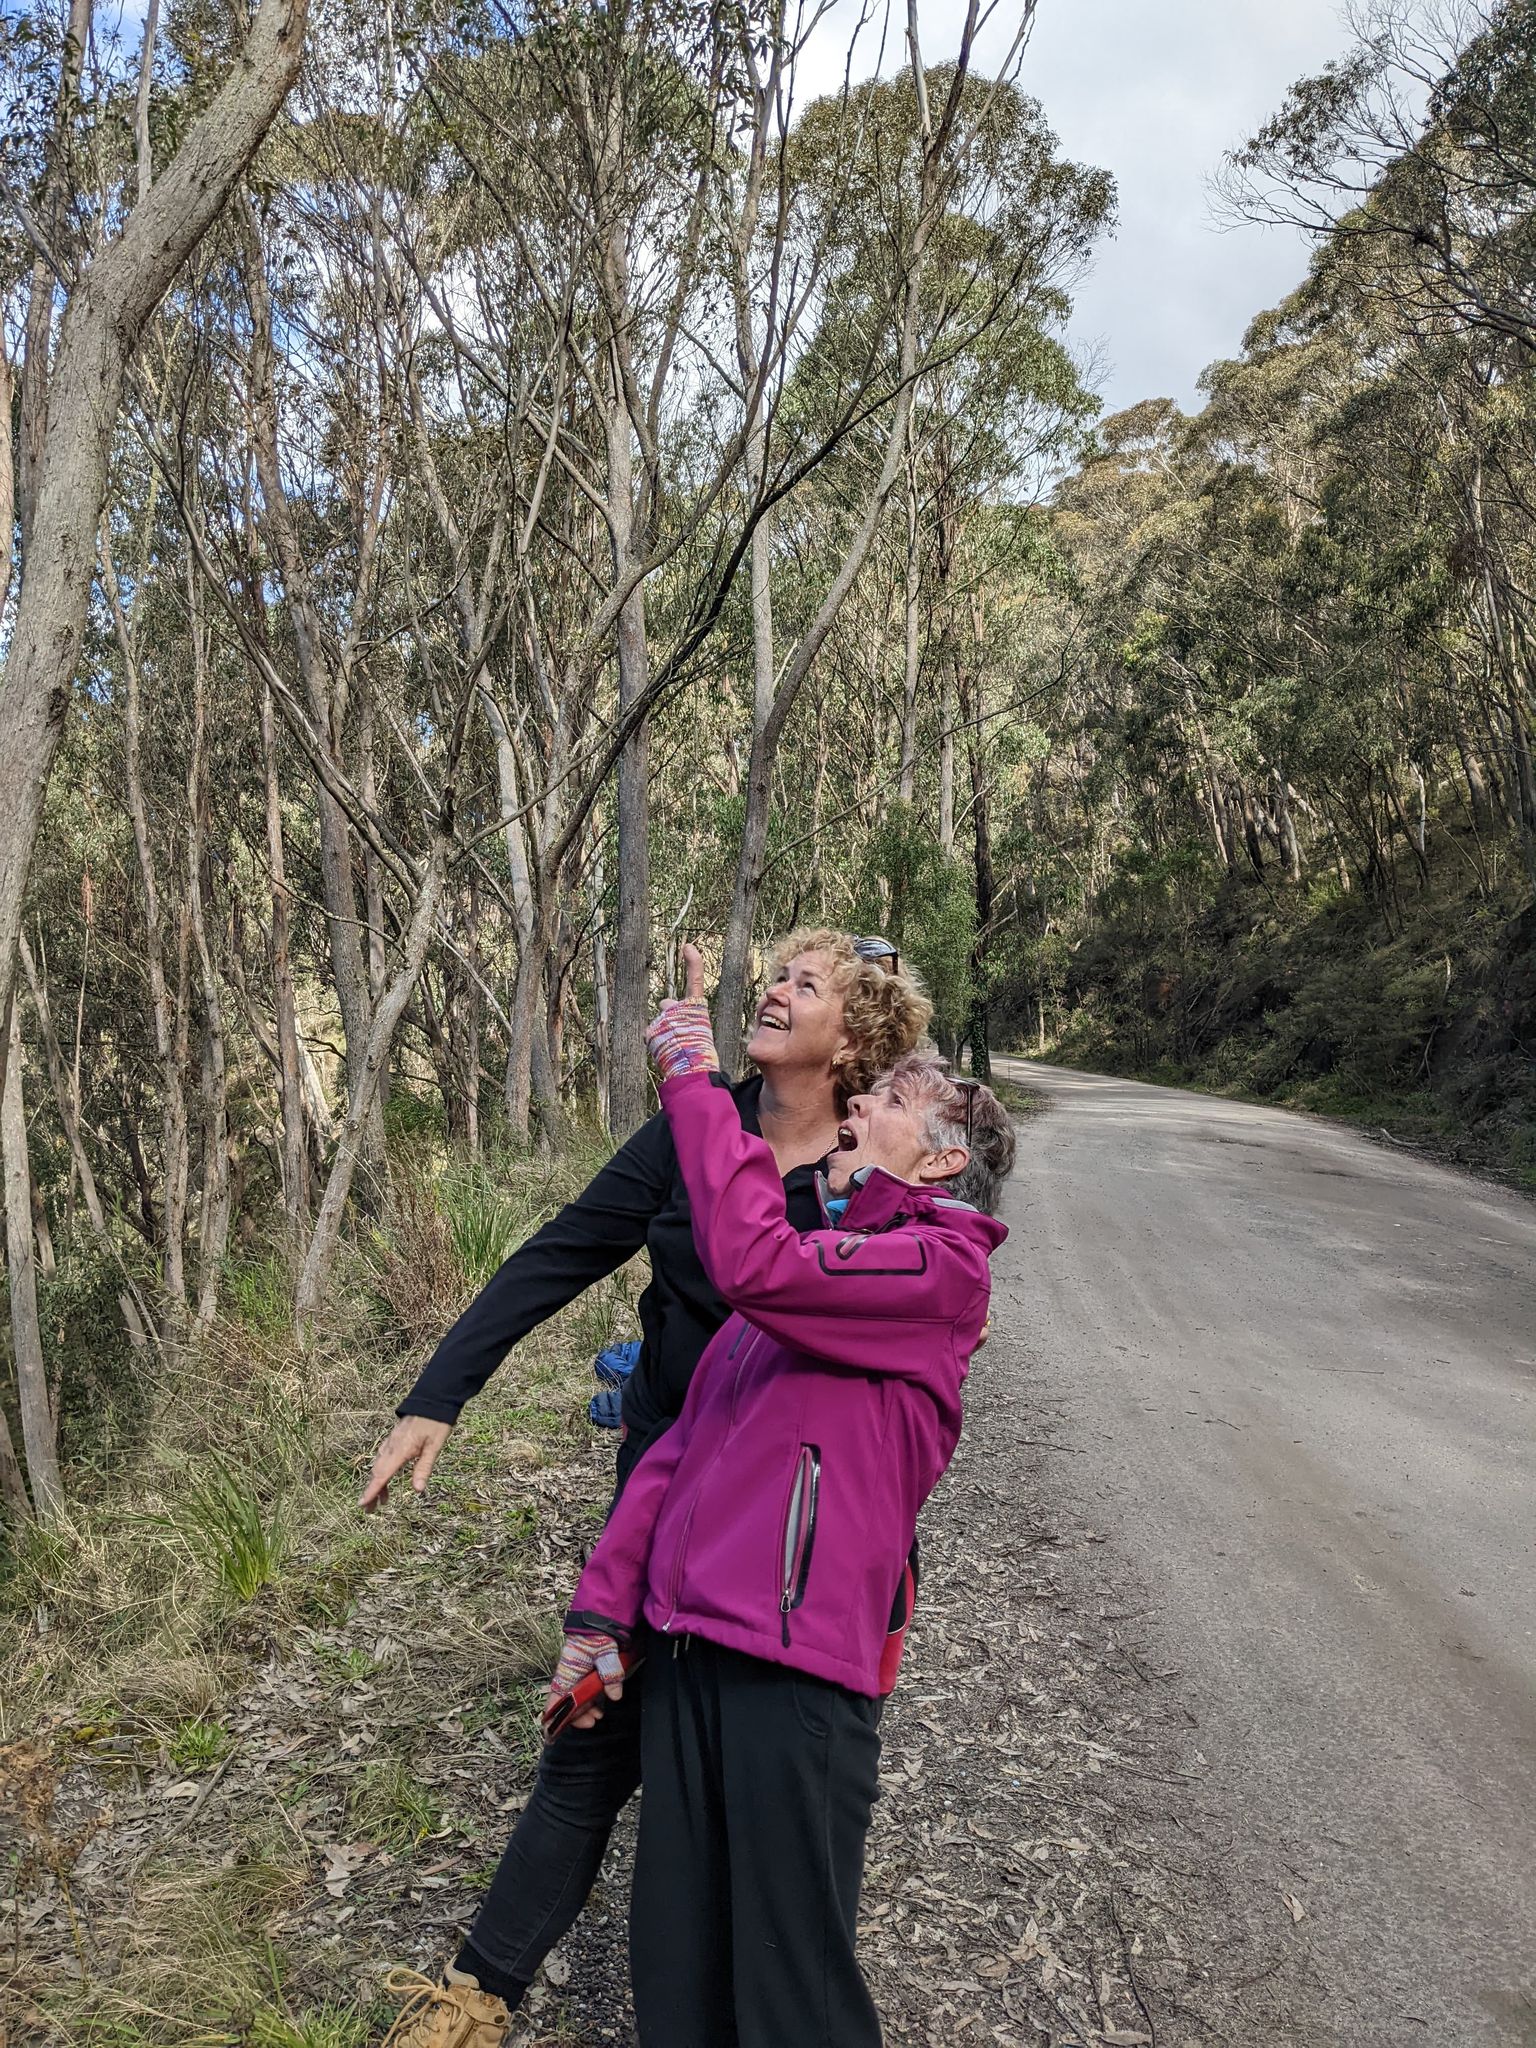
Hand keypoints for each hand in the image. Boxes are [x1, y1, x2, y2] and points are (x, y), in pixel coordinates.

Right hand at [359, 1415, 453, 1511]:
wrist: (432, 1400)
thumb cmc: (436, 1423)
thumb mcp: (434, 1447)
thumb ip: (424, 1468)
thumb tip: (417, 1490)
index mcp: (400, 1450)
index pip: (382, 1474)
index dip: (371, 1490)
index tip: (362, 1504)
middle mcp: (391, 1446)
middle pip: (377, 1472)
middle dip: (372, 1491)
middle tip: (369, 1510)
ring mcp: (391, 1441)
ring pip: (378, 1465)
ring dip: (377, 1482)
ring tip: (382, 1500)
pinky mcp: (393, 1438)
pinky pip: (382, 1457)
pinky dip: (381, 1470)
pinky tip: (385, 1477)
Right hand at [547, 1628, 625, 1729]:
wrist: (602, 1614)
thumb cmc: (597, 1631)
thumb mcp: (605, 1650)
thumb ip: (610, 1672)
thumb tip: (614, 1696)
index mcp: (568, 1670)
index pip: (556, 1697)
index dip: (553, 1715)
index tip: (554, 1731)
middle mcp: (571, 1674)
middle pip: (568, 1701)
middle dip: (577, 1714)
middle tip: (593, 1721)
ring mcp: (580, 1673)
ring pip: (579, 1697)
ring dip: (586, 1708)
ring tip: (599, 1715)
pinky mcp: (589, 1671)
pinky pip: (588, 1690)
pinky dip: (593, 1699)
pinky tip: (602, 1703)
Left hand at [646, 944, 717, 1080]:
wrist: (692, 1070)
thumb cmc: (700, 1054)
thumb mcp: (697, 1031)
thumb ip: (682, 1015)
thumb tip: (663, 1001)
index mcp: (697, 1009)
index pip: (695, 981)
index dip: (693, 964)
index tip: (687, 947)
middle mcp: (679, 1009)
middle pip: (667, 1007)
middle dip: (668, 1018)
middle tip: (678, 1036)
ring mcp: (664, 1019)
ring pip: (659, 1026)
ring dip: (662, 1035)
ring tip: (674, 1050)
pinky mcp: (650, 1031)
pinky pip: (650, 1037)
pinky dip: (655, 1045)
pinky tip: (665, 1054)